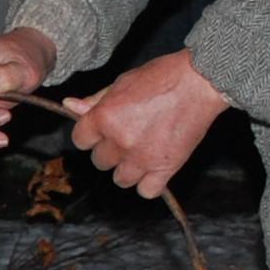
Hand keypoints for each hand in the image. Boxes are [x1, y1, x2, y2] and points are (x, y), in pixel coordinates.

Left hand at [62, 52, 230, 194]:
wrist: (200, 82)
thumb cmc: (161, 77)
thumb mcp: (122, 82)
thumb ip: (95, 100)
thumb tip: (69, 106)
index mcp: (105, 117)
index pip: (80, 140)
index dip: (91, 135)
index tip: (103, 130)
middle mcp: (120, 141)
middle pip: (100, 161)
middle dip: (110, 150)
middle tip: (129, 135)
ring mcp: (142, 158)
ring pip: (120, 179)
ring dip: (127, 168)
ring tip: (142, 151)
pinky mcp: (165, 168)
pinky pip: (146, 191)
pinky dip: (149, 183)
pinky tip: (154, 167)